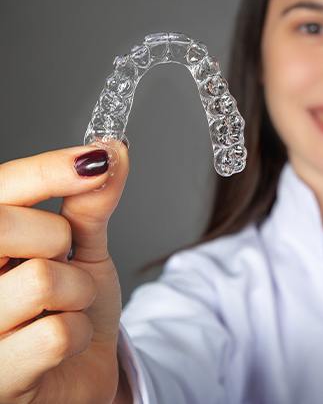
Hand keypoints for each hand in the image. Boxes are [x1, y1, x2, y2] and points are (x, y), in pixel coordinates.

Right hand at [0, 141, 129, 402]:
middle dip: (58, 238)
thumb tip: (112, 151)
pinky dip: (78, 333)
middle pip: (6, 227)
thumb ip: (90, 204)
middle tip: (62, 260)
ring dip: (77, 292)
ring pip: (42, 280)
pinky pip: (55, 335)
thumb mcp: (84, 248)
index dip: (49, 169)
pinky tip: (61, 343)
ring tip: (64, 306)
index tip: (97, 160)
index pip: (0, 187)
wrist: (79, 370)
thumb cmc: (71, 306)